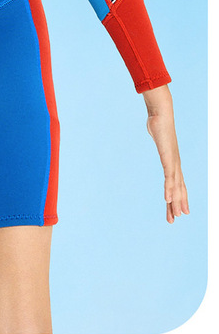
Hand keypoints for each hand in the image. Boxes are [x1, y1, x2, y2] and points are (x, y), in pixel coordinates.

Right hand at [143, 85, 188, 223]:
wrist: (161, 114)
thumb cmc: (159, 123)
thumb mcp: (157, 135)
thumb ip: (157, 136)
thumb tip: (154, 129)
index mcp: (173, 161)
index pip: (177, 183)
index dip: (179, 197)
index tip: (179, 209)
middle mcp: (176, 164)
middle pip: (179, 188)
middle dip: (178, 204)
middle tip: (176, 219)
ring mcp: (173, 162)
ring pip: (176, 186)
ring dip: (175, 201)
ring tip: (176, 215)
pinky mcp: (168, 158)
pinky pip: (169, 177)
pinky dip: (169, 189)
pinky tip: (167, 199)